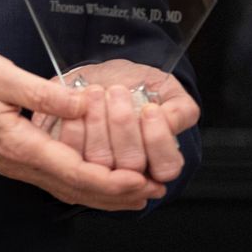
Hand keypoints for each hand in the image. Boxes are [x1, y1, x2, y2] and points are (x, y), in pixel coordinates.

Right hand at [0, 47, 169, 210]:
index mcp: (19, 144)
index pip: (74, 172)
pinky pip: (57, 179)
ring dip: (105, 193)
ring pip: (68, 188)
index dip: (112, 181)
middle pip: (77, 189)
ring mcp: (18, 163)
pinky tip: (100, 178)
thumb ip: (43, 93)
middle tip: (155, 192)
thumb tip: (82, 102)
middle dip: (118, 195)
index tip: (142, 182)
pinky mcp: (16, 157)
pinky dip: (85, 183)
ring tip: (139, 191)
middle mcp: (21, 162)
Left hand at [32, 59, 198, 183]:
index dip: (158, 139)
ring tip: (98, 92)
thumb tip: (171, 123)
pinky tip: (79, 103)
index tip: (150, 109)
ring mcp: (100, 172)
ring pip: (101, 160)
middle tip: (118, 91)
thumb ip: (179, 108)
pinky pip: (72, 154)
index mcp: (159, 160)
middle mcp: (130, 173)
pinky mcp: (73, 162)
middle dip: (124, 123)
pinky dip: (75, 125)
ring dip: (99, 122)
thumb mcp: (165, 89)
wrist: (102, 78)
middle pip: (131, 164)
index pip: (166, 167)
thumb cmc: (136, 86)